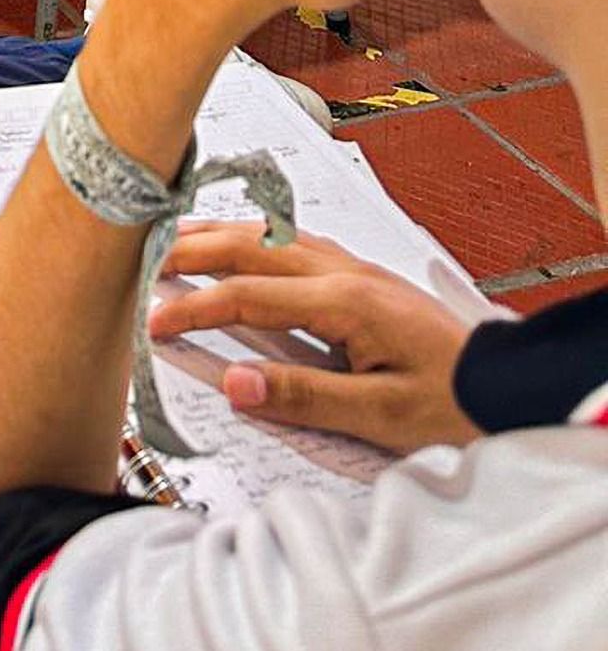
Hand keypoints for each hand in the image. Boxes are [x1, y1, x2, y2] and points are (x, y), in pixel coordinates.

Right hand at [150, 226, 478, 454]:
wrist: (509, 385)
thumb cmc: (455, 402)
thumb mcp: (381, 416)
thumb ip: (303, 397)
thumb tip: (235, 383)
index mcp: (345, 302)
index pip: (247, 296)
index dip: (194, 308)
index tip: (155, 322)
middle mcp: (344, 272)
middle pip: (249, 247)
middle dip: (190, 250)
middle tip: (141, 258)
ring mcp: (354, 267)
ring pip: (268, 235)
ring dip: (216, 234)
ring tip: (173, 237)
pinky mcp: (362, 274)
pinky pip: (290, 240)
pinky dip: (250, 237)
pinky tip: (240, 241)